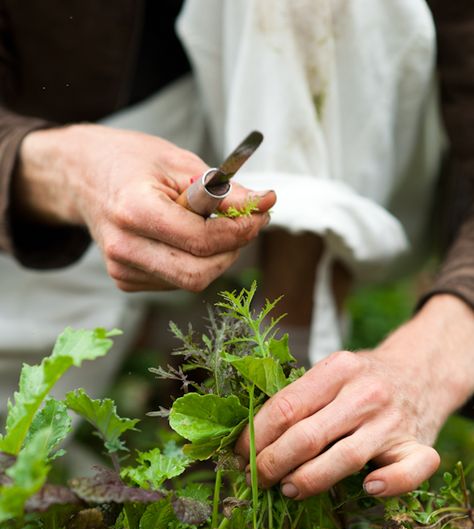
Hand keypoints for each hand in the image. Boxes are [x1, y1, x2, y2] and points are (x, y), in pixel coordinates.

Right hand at [15, 124, 274, 291]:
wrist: (83, 175)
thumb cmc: (133, 163)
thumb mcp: (181, 163)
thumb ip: (224, 190)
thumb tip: (266, 204)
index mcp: (134, 210)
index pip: (200, 240)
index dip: (239, 231)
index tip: (260, 214)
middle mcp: (123, 247)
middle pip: (197, 275)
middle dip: (230, 253)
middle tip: (244, 225)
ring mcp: (121, 268)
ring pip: (190, 281)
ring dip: (213, 257)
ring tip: (204, 223)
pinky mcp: (124, 280)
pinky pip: (175, 281)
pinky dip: (191, 262)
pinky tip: (180, 237)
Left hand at [235, 294, 473, 497]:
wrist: (421, 372)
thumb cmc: (363, 380)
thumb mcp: (332, 372)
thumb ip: (300, 397)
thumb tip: (249, 437)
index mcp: (339, 368)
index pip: (286, 407)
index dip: (255, 436)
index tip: (240, 454)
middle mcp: (367, 393)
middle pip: (308, 436)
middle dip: (272, 463)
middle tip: (256, 479)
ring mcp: (394, 421)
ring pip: (345, 458)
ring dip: (309, 480)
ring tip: (288, 489)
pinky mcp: (419, 445)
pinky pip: (408, 471)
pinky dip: (390, 484)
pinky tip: (368, 489)